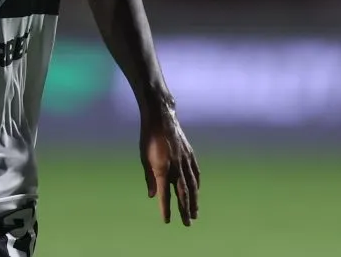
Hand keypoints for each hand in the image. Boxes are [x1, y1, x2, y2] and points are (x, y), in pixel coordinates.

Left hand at [140, 101, 199, 225]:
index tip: (166, 221)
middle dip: (184, 209)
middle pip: (182, 193)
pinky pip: (195, 172)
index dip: (165, 208)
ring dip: (194, 200)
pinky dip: (197, 184)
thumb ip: (149, 178)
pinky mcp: (190, 154)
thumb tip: (152, 196)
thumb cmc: (148, 138)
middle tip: (187, 223)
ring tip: (195, 213)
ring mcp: (185, 160)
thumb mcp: (144, 158)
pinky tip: (197, 191)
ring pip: (192, 185)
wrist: (161, 117)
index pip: (164, 193)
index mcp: (162, 168)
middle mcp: (176, 166)